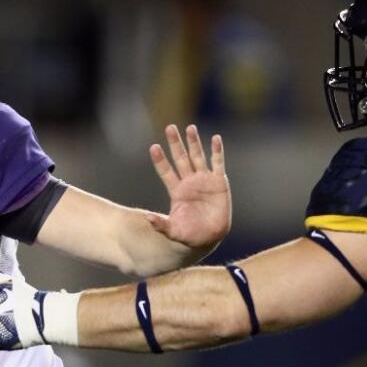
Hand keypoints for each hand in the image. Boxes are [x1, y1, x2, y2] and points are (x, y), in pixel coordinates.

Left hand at [147, 124, 230, 252]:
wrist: (209, 238)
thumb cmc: (189, 235)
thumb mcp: (173, 231)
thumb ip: (160, 225)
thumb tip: (147, 218)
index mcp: (177, 191)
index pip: (166, 171)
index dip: (160, 160)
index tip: (153, 147)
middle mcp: (189, 182)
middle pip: (181, 158)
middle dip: (175, 143)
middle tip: (169, 127)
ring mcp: (204, 181)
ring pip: (198, 157)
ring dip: (194, 142)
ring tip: (190, 127)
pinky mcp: (219, 182)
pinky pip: (218, 164)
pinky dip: (217, 151)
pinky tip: (216, 139)